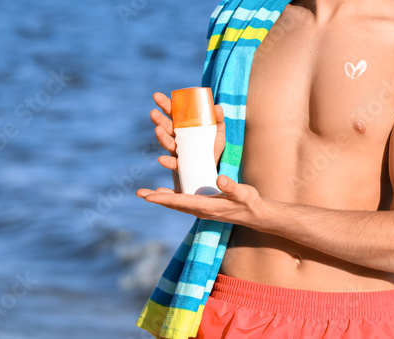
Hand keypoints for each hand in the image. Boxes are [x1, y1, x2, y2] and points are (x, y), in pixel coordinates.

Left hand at [136, 175, 263, 226]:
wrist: (254, 214)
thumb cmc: (249, 202)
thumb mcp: (244, 192)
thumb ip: (232, 186)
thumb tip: (220, 178)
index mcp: (207, 207)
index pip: (181, 202)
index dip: (164, 199)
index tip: (149, 196)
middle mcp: (200, 210)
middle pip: (174, 205)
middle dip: (156, 199)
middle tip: (139, 193)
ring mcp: (201, 210)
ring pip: (176, 204)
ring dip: (160, 199)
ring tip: (145, 193)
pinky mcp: (203, 207)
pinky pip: (182, 203)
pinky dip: (170, 198)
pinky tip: (164, 193)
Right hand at [150, 92, 225, 184]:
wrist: (214, 165)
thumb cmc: (213, 144)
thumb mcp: (218, 129)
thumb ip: (219, 118)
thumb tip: (217, 107)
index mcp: (184, 124)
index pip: (172, 112)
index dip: (164, 104)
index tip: (156, 96)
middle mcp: (177, 135)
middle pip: (165, 125)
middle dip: (158, 119)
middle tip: (153, 112)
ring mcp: (176, 150)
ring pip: (166, 142)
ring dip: (161, 137)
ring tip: (158, 130)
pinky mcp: (179, 164)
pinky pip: (172, 163)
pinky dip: (166, 161)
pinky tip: (161, 159)